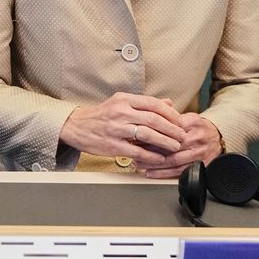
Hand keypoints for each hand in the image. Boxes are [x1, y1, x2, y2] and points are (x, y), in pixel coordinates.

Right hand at [59, 93, 189, 167]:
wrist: (76, 126)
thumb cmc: (101, 115)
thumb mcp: (121, 102)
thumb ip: (145, 103)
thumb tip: (169, 103)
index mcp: (124, 99)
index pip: (153, 104)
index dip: (170, 113)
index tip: (180, 121)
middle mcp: (120, 112)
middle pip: (153, 119)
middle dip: (171, 129)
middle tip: (182, 135)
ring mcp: (116, 129)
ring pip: (147, 135)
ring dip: (164, 142)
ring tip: (175, 146)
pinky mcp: (112, 145)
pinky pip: (136, 151)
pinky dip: (150, 156)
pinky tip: (159, 158)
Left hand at [133, 115, 222, 179]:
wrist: (218, 137)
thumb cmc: (198, 128)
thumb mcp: (186, 117)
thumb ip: (168, 117)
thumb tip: (145, 120)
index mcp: (192, 122)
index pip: (168, 128)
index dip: (151, 133)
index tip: (137, 136)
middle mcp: (196, 137)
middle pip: (170, 145)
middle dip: (150, 150)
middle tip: (135, 151)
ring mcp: (200, 152)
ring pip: (173, 160)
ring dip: (154, 163)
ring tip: (140, 164)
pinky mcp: (202, 164)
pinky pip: (180, 171)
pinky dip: (164, 173)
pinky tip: (152, 173)